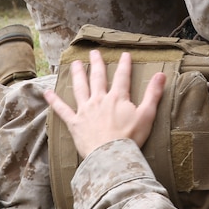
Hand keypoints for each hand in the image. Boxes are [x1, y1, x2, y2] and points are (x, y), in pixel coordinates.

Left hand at [45, 50, 165, 158]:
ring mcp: (85, 110)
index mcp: (117, 98)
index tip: (125, 55)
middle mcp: (99, 100)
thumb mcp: (147, 115)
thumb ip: (153, 93)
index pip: (122, 77)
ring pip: (80, 88)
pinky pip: (62, 110)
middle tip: (94, 53)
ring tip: (75, 64)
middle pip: (98, 78)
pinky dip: (54, 101)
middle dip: (97, 64)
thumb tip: (161, 74)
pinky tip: (47, 92)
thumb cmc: (131, 138)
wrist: (111, 156)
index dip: (124, 65)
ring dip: (78, 74)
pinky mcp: (75, 123)